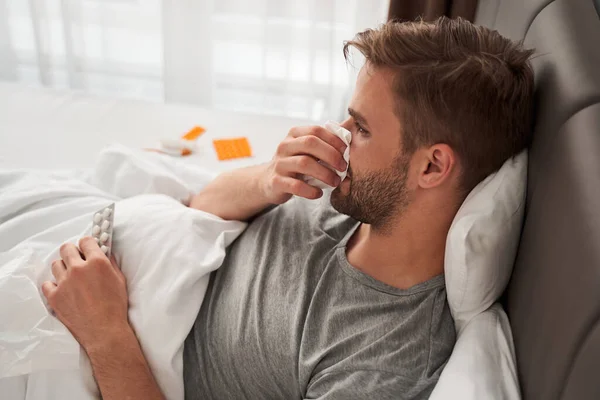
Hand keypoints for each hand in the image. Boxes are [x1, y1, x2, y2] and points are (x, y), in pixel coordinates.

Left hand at [42, 236, 128, 351]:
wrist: (104, 331)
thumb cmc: (115, 306)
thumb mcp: (119, 280)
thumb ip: (110, 264)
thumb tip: (104, 253)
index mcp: (97, 262)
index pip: (86, 240)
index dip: (87, 244)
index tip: (87, 249)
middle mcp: (78, 269)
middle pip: (66, 248)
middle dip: (72, 252)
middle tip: (77, 260)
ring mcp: (64, 282)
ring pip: (56, 264)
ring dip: (63, 268)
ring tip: (70, 277)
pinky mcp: (54, 296)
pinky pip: (47, 284)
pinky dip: (54, 285)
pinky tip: (63, 290)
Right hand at [261, 126, 347, 203]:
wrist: (268, 181)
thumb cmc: (295, 164)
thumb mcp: (305, 151)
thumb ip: (323, 145)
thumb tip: (349, 144)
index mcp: (294, 134)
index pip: (316, 130)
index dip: (333, 139)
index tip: (346, 151)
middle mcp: (284, 146)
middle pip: (310, 143)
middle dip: (331, 155)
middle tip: (343, 167)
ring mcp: (279, 164)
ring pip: (304, 163)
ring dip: (325, 173)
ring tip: (335, 182)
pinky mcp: (276, 181)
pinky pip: (296, 185)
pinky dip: (311, 190)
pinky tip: (319, 193)